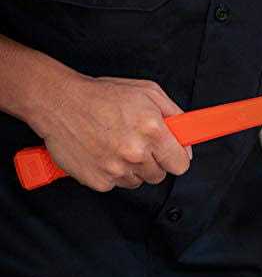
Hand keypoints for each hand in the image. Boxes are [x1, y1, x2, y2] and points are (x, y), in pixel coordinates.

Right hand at [32, 72, 191, 191]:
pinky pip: (116, 184)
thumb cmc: (102, 95)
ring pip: (138, 181)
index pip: (181, 164)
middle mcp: (136, 152)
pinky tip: (103, 153)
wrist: (59, 102)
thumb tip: (186, 138)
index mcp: (153, 130)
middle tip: (138, 144)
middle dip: (153, 162)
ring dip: (133, 168)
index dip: (176, 158)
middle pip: (159, 175)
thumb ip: (174, 116)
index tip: (171, 154)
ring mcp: (117, 169)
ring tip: (117, 146)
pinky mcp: (99, 180)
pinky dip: (112, 173)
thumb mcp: (147, 92)